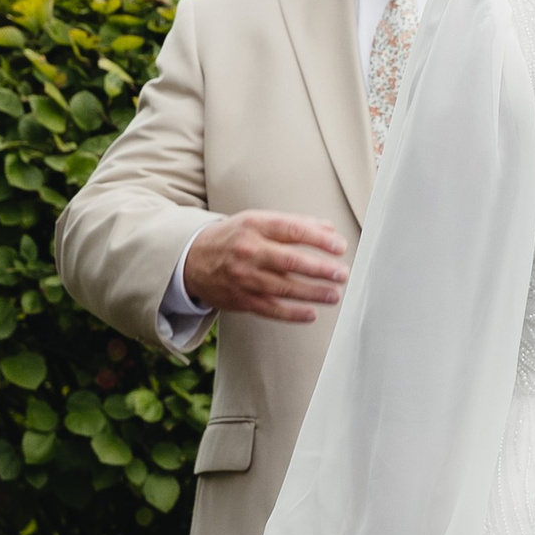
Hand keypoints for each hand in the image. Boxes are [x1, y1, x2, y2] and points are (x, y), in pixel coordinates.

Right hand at [183, 211, 348, 323]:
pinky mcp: (240, 299)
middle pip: (290, 261)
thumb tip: (329, 229)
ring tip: (334, 294)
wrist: (192, 259)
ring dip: (312, 293)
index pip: (292, 231)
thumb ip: (293, 224)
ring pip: (284, 288)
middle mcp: (249, 251)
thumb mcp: (257, 221)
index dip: (319, 239)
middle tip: (342, 274)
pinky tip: (311, 313)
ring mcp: (244, 277)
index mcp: (254, 225)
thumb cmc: (233, 237)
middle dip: (320, 269)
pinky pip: (271, 309)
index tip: (340, 246)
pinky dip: (292, 313)